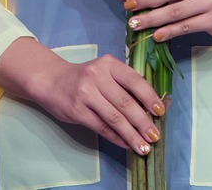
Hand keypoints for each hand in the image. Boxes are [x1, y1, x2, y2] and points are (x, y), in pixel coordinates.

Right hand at [0, 38, 163, 155]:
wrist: (51, 80)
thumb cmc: (85, 78)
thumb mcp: (105, 73)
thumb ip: (125, 85)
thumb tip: (154, 106)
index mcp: (109, 64)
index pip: (134, 80)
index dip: (149, 97)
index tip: (160, 112)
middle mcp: (97, 76)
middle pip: (125, 102)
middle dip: (143, 122)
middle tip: (155, 136)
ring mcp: (85, 93)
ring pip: (114, 118)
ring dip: (131, 135)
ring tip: (143, 147)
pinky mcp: (77, 110)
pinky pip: (101, 127)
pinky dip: (116, 137)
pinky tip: (126, 144)